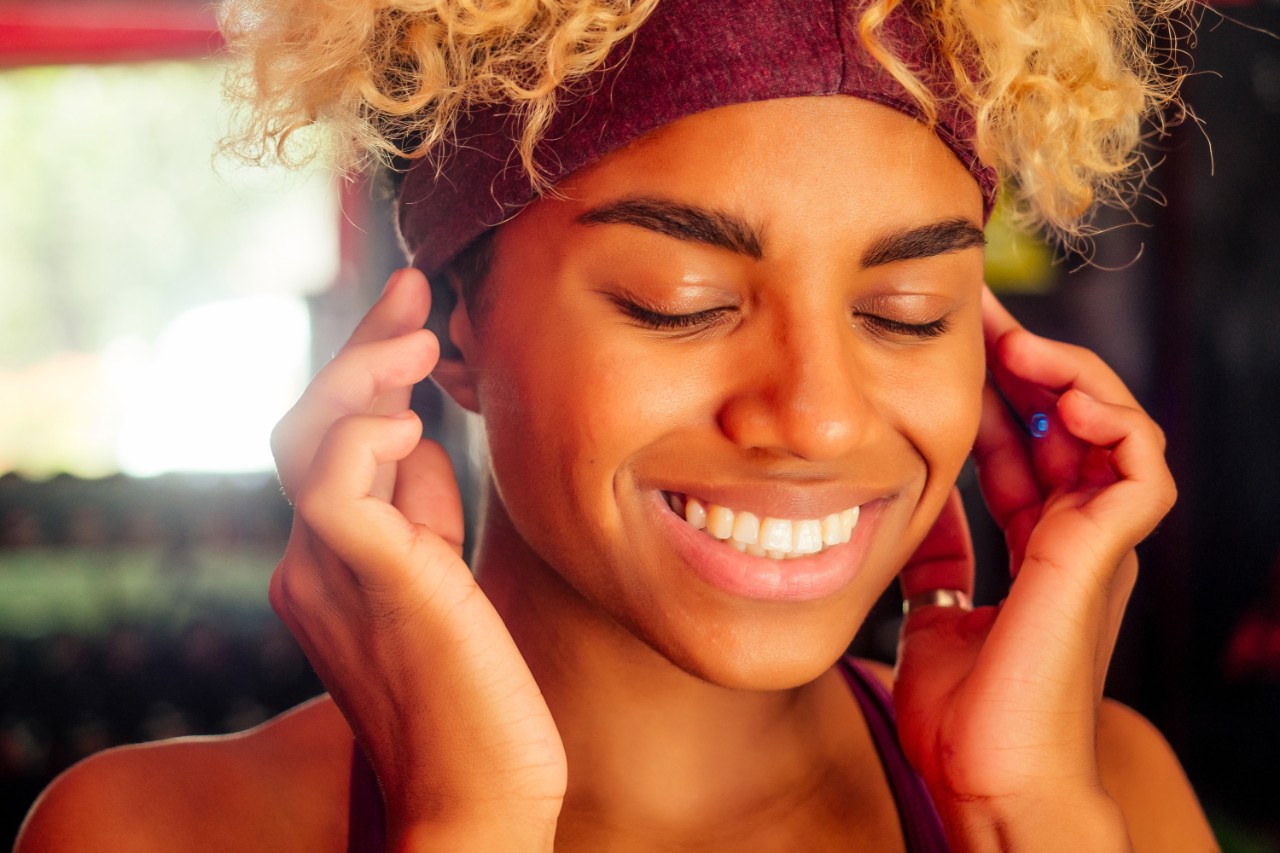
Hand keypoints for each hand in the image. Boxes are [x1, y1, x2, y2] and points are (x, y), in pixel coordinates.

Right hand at [269, 270, 565, 847]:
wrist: (478, 795)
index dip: (365, 365)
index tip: (415, 305)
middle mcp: (312, 560)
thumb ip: (419, 508)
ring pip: (306, 440)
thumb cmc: (477, 689)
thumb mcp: (443, 576)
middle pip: (307, 424)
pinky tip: (412, 418)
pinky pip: (332, 489)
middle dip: (360, 349)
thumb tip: (415, 429)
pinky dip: (363, 438)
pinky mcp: (365, 585)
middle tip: (419, 295)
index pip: (330, 438)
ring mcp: (326, 574)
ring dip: (362, 375)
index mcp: (332, 557)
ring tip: (420, 341)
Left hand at [892, 287, 1173, 847]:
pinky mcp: (1103, 556)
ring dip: (1071, 376)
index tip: (949, 346)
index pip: (1024, 445)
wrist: (984, 782)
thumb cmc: (962, 715)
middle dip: (1026, 362)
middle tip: (980, 314)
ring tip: (1019, 339)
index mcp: (1039, 547)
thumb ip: (938, 553)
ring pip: (1114, 429)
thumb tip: (907, 499)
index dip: (993, 393)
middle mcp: (1074, 539)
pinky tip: (1061, 395)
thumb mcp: (935, 609)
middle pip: (1066, 424)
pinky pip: (1140, 468)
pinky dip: (1112, 422)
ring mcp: (1097, 546)